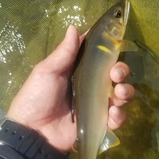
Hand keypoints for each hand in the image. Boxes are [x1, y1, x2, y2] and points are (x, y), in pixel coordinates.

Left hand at [6, 25, 133, 151]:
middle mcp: (90, 87)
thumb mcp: (46, 72)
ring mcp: (95, 106)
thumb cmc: (37, 97)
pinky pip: (116, 119)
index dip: (109, 50)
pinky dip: (119, 116)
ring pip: (120, 96)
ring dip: (126, 92)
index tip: (116, 43)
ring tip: (119, 93)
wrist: (32, 131)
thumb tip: (73, 27)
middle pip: (114, 76)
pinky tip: (113, 114)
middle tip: (116, 74)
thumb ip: (64, 53)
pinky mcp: (98, 124)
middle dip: (121, 71)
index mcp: (77, 72)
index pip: (98, 58)